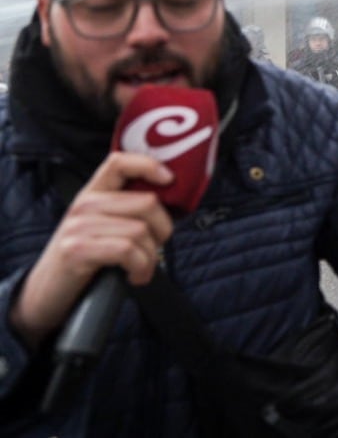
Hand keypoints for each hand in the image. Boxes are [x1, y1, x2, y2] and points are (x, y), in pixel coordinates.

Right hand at [9, 152, 174, 349]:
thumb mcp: (104, 227)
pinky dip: (140, 267)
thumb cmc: (86, 259)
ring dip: (151, 256)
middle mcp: (84, 205)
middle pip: (147, 202)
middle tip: (154, 248)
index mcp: (93, 193)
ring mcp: (78, 227)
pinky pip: (127, 251)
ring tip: (142, 268)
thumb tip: (173, 202)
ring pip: (140, 230)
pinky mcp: (76, 251)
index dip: (149, 165)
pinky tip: (135, 276)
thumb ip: (129, 210)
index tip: (169, 180)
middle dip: (163, 230)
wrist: (46, 293)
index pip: (120, 162)